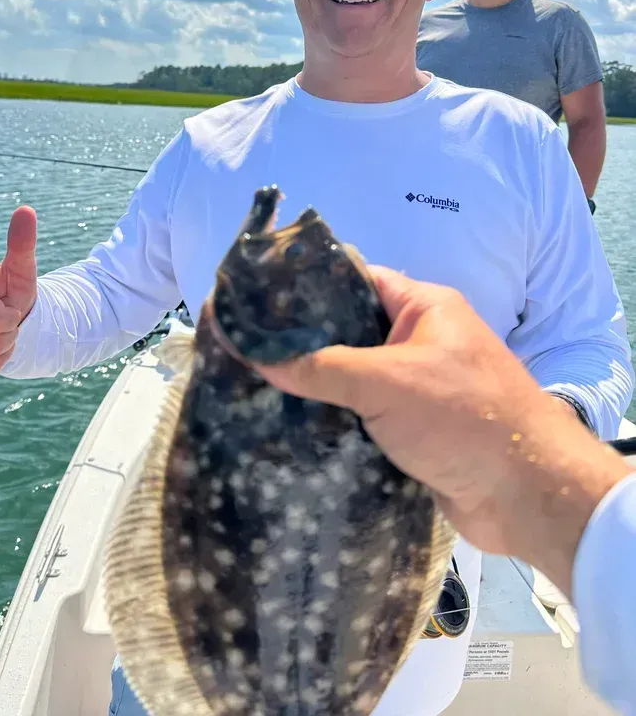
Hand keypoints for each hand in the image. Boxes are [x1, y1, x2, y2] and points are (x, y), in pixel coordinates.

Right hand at [252, 266, 630, 593]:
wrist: (528, 495)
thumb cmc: (463, 417)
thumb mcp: (386, 382)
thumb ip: (321, 368)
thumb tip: (255, 356)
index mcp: (424, 307)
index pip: (355, 280)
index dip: (307, 288)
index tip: (256, 300)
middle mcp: (421, 341)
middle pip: (350, 332)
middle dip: (303, 343)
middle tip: (246, 349)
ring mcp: (419, 388)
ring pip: (355, 379)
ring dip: (316, 388)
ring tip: (255, 387)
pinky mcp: (416, 431)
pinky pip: (365, 417)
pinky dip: (335, 422)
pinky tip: (290, 427)